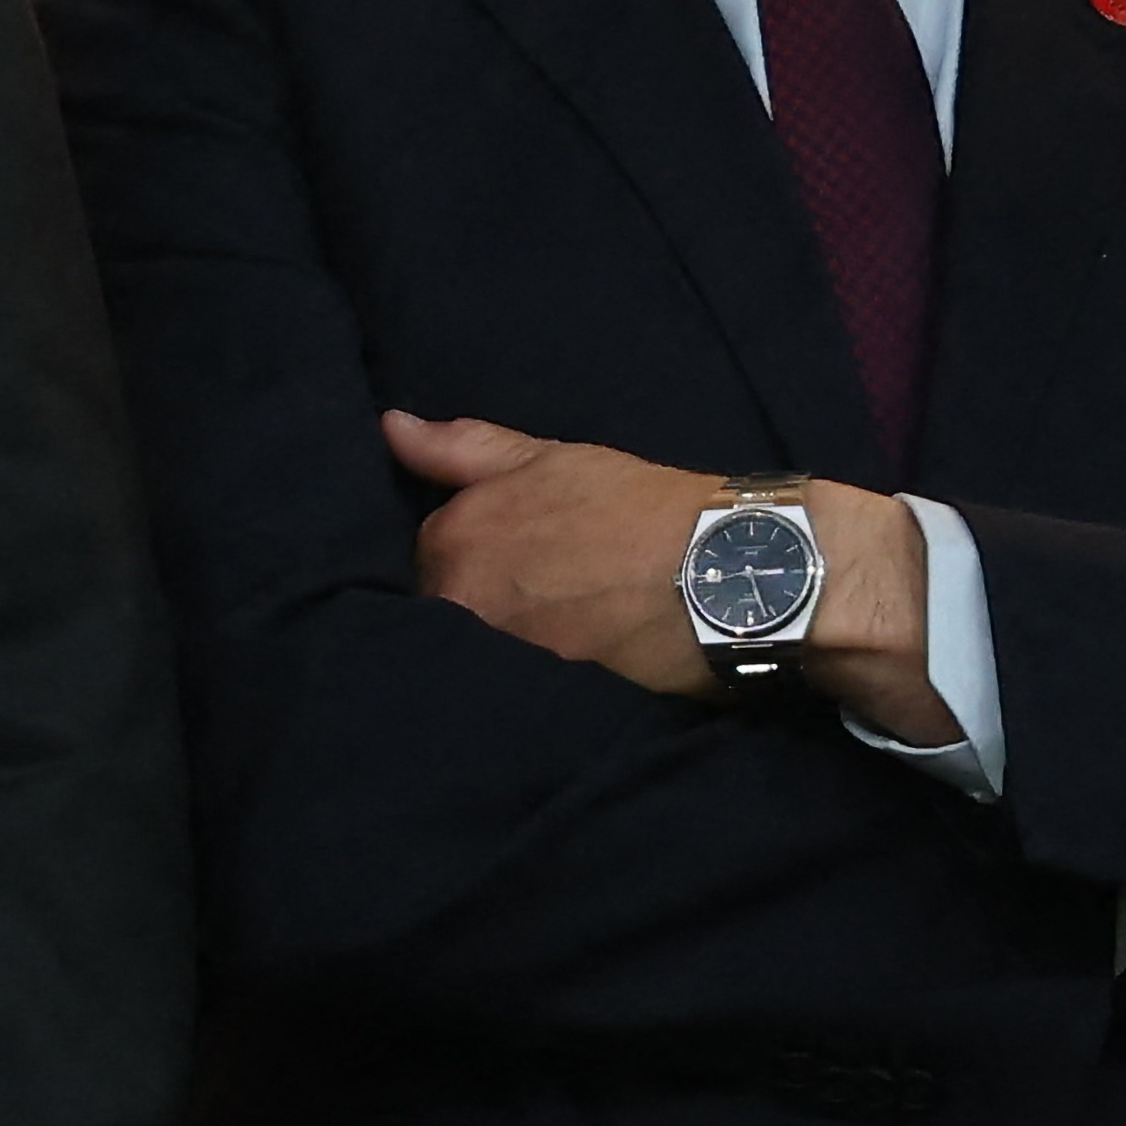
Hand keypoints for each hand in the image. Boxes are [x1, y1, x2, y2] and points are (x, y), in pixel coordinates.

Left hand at [383, 411, 947, 741]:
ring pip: (476, 654)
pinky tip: (574, 669)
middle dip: (480, 608)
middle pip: (444, 613)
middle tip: (552, 600)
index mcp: (452, 540)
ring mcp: (499, 654)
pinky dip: (533, 685)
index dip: (474, 565)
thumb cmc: (644, 508)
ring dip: (504, 648)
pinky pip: (513, 696)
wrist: (735, 568)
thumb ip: (462, 448)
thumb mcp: (549, 459)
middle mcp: (460, 601)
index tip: (521, 566)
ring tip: (570, 633)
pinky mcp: (544, 699)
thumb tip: (390, 426)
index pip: (429, 564)